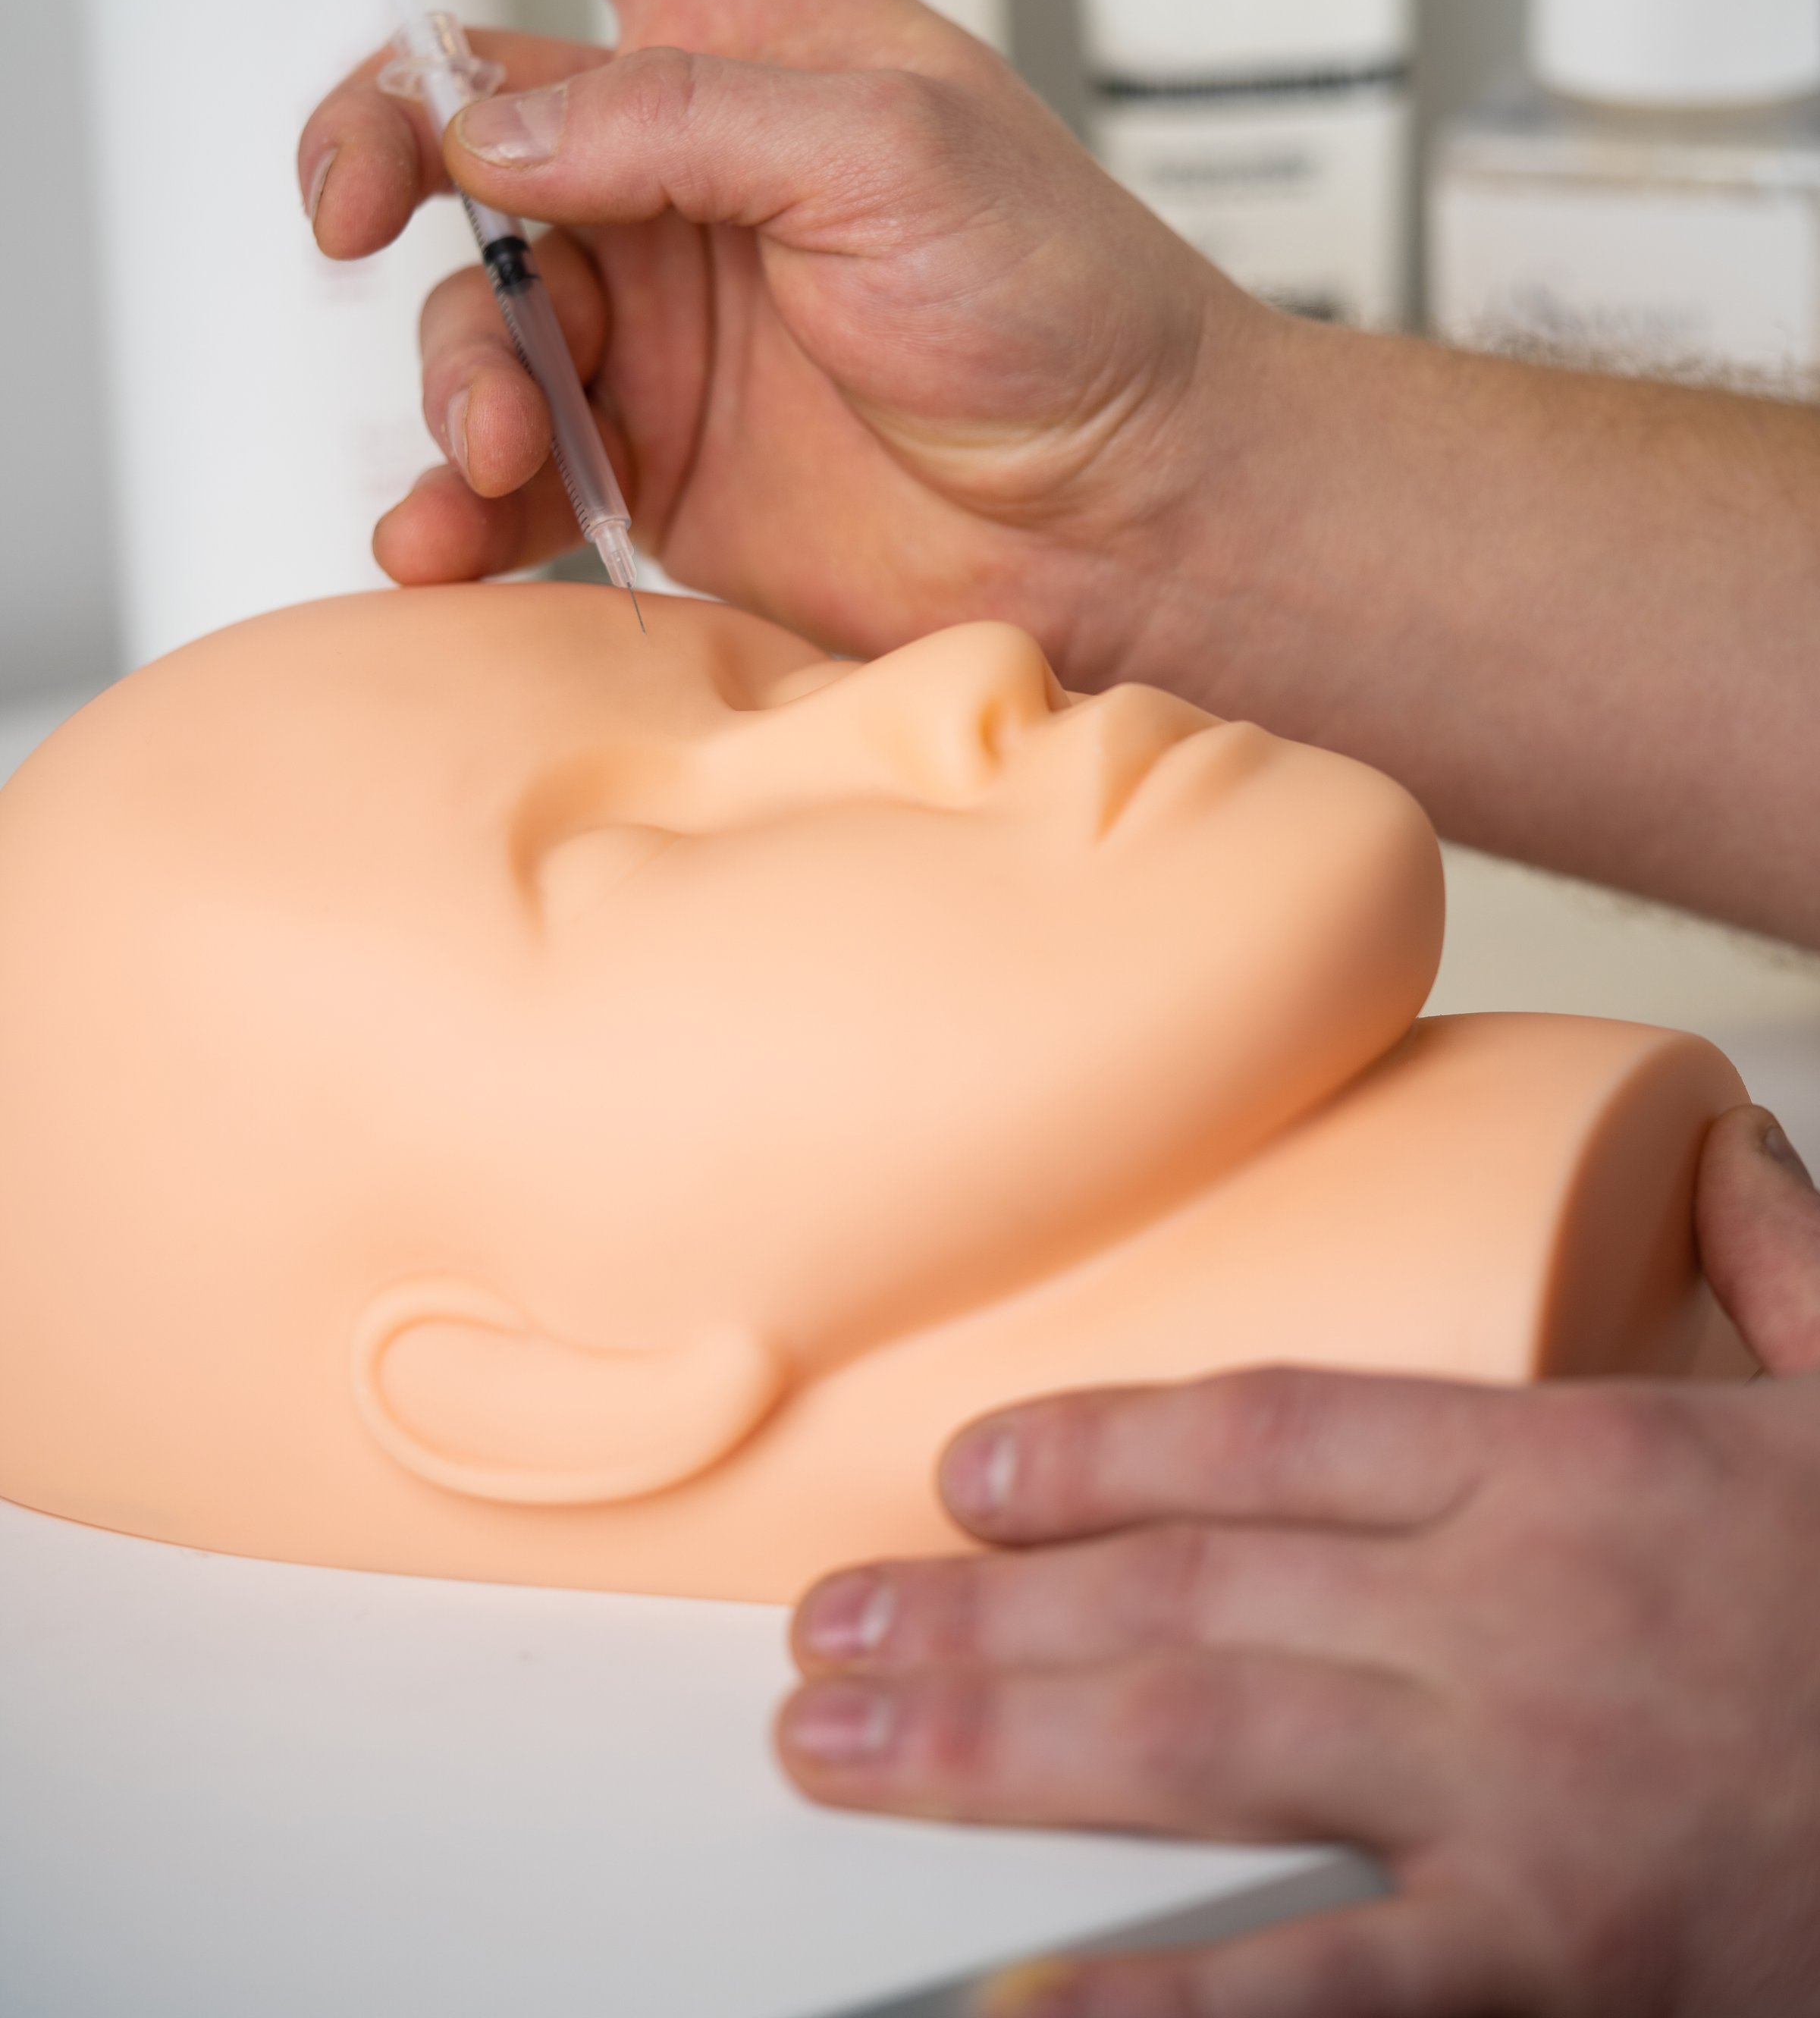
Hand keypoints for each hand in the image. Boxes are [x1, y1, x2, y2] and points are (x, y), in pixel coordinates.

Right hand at [284, 0, 1248, 687]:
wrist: (1130, 517)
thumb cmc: (1070, 306)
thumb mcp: (896, 151)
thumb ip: (680, 118)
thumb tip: (490, 128)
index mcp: (751, 31)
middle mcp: (681, 165)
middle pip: (458, 113)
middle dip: (376, 151)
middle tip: (352, 218)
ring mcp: (658, 316)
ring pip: (466, 310)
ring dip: (451, 376)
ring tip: (501, 449)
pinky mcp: (650, 454)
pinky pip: (504, 467)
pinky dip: (451, 504)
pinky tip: (442, 538)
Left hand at [779, 1105, 1819, 2014]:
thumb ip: (1781, 1260)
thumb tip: (1727, 1140)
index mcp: (1569, 1467)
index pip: (1272, 1430)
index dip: (1097, 1447)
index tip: (964, 1473)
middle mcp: (1510, 1614)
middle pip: (1187, 1591)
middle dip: (980, 1612)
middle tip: (821, 1630)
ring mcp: (1522, 1792)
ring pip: (1202, 1747)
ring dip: (993, 1745)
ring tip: (838, 1742)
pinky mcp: (1562, 1958)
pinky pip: (1326, 1985)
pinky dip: (1161, 2001)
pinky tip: (1013, 2001)